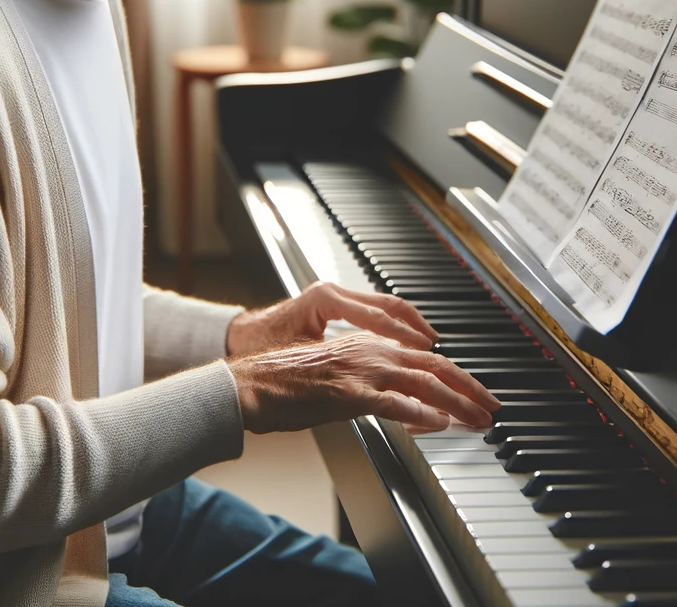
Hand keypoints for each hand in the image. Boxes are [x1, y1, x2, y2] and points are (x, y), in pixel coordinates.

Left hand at [226, 280, 437, 355]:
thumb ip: (339, 369)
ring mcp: (335, 297)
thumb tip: (370, 383)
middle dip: (416, 325)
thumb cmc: (262, 349)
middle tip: (436, 345)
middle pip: (388, 304)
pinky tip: (407, 342)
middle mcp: (333, 293)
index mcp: (325, 300)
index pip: (375, 314)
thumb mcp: (302, 362)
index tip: (425, 348)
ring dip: (409, 324)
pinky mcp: (335, 306)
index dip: (403, 334)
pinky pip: (373, 311)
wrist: (240, 340)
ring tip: (429, 343)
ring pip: (384, 305)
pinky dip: (394, 325)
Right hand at [228, 332, 500, 433]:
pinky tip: (438, 423)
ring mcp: (358, 370)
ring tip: (478, 419)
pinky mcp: (347, 393)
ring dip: (457, 402)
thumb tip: (413, 411)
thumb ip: (376, 390)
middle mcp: (367, 350)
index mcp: (365, 344)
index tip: (475, 395)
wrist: (251, 384)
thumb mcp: (339, 382)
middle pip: (433, 366)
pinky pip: (392, 401)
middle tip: (492, 408)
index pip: (423, 359)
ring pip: (422, 381)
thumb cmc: (287, 385)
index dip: (456, 377)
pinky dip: (420, 412)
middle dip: (469, 388)